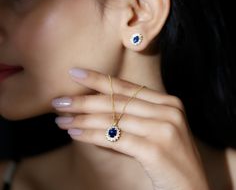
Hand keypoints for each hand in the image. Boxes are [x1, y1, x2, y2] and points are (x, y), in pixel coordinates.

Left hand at [52, 68, 209, 189]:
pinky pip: (116, 138)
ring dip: (83, 119)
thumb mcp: (155, 129)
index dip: (98, 79)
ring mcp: (164, 129)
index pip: (126, 87)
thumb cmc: (169, 158)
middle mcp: (168, 111)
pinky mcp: (156, 149)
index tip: (75, 73)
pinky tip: (75, 133)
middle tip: (59, 100)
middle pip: (117, 101)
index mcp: (168, 102)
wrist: (192, 189)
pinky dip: (92, 135)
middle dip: (84, 100)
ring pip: (114, 118)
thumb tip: (96, 108)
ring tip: (62, 119)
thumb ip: (134, 116)